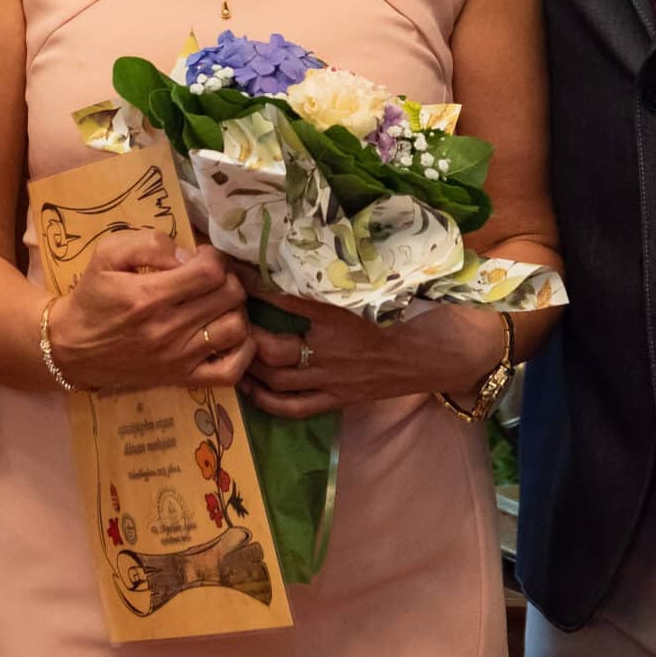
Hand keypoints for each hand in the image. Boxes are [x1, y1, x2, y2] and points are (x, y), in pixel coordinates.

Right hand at [46, 233, 253, 390]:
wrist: (72, 347)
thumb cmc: (92, 297)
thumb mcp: (106, 254)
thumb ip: (147, 243)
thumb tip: (187, 254)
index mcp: (148, 296)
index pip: (210, 271)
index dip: (212, 257)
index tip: (199, 257)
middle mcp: (168, 329)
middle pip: (229, 295)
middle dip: (226, 278)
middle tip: (210, 278)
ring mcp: (179, 358)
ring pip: (236, 328)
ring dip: (235, 309)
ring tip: (217, 303)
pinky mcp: (183, 379)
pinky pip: (232, 371)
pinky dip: (241, 350)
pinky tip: (227, 333)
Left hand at [240, 285, 501, 419]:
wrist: (430, 354)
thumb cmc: (400, 314)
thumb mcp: (366, 288)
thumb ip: (336, 274)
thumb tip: (301, 248)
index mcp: (337, 316)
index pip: (286, 298)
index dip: (255, 286)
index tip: (232, 273)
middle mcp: (329, 350)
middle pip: (271, 348)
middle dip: (243, 335)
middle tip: (225, 321)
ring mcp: (331, 379)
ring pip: (276, 380)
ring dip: (249, 368)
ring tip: (229, 354)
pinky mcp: (336, 399)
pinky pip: (295, 407)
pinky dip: (268, 401)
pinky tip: (250, 390)